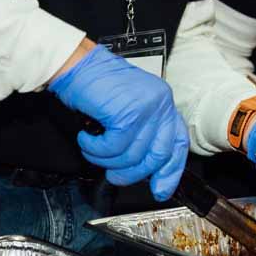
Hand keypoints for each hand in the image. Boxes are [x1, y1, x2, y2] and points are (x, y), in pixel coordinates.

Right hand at [49, 45, 188, 200]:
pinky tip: (87, 139)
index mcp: (163, 102)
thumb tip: (145, 166)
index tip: (160, 190)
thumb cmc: (98, 85)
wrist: (77, 65)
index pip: (178, 143)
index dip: (170, 171)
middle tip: (114, 175)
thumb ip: (142, 131)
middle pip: (156, 156)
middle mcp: (160, 103)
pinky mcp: (127, 113)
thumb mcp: (129, 106)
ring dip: (107, 160)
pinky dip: (95, 149)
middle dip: (132, 173)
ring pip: (132, 156)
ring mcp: (145, 108)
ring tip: (93, 149)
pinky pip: (113, 148)